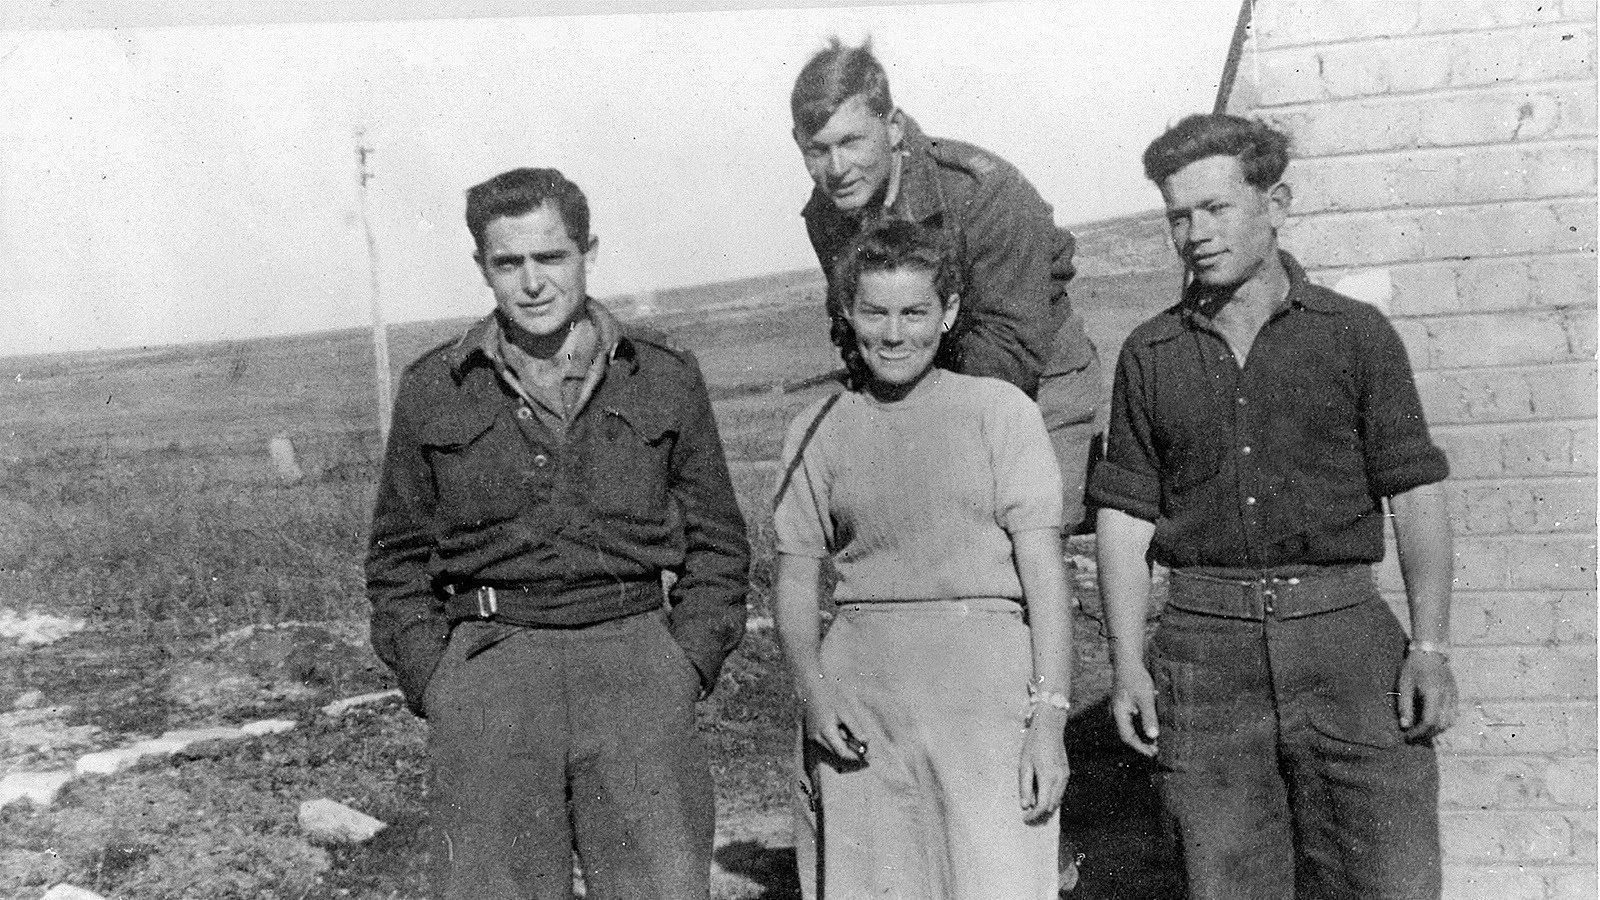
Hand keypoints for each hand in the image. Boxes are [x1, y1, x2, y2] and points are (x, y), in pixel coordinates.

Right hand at [800, 678, 866, 763]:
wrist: (812, 689)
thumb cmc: (831, 697)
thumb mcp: (846, 711)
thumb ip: (855, 728)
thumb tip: (866, 743)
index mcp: (826, 731)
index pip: (842, 753)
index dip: (855, 756)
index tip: (866, 754)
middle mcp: (817, 738)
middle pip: (837, 753)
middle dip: (850, 752)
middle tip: (863, 747)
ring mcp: (812, 737)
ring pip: (832, 750)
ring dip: (843, 747)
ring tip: (850, 734)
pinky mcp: (811, 735)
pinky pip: (826, 744)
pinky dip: (836, 742)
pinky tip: (840, 731)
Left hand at [1018, 708, 1069, 823]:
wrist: (1050, 728)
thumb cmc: (1033, 745)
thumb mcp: (1024, 765)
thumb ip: (1024, 786)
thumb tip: (1025, 806)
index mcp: (1047, 778)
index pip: (1042, 806)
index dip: (1034, 816)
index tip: (1025, 819)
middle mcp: (1059, 780)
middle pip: (1051, 806)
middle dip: (1040, 814)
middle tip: (1027, 816)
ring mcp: (1065, 777)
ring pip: (1057, 800)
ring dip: (1046, 807)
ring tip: (1033, 808)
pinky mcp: (1066, 773)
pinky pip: (1060, 792)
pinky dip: (1052, 798)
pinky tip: (1042, 796)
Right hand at [1110, 665, 1159, 756]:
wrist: (1128, 662)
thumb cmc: (1136, 678)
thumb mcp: (1146, 698)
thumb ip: (1149, 718)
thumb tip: (1153, 736)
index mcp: (1118, 713)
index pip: (1127, 737)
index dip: (1140, 747)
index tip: (1153, 753)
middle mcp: (1115, 714)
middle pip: (1126, 735)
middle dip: (1141, 744)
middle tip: (1156, 749)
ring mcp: (1118, 710)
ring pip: (1128, 729)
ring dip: (1141, 736)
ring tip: (1156, 740)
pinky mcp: (1122, 706)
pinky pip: (1130, 721)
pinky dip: (1140, 727)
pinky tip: (1151, 726)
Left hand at [1397, 651, 1456, 741]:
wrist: (1431, 651)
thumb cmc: (1414, 667)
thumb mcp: (1404, 685)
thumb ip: (1405, 706)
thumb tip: (1405, 726)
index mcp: (1434, 695)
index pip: (1430, 722)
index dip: (1419, 732)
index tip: (1408, 736)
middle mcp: (1447, 698)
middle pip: (1442, 725)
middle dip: (1427, 734)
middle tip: (1414, 736)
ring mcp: (1454, 696)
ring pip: (1450, 722)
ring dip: (1437, 730)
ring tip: (1422, 730)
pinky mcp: (1455, 695)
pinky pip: (1453, 714)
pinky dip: (1444, 722)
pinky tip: (1433, 721)